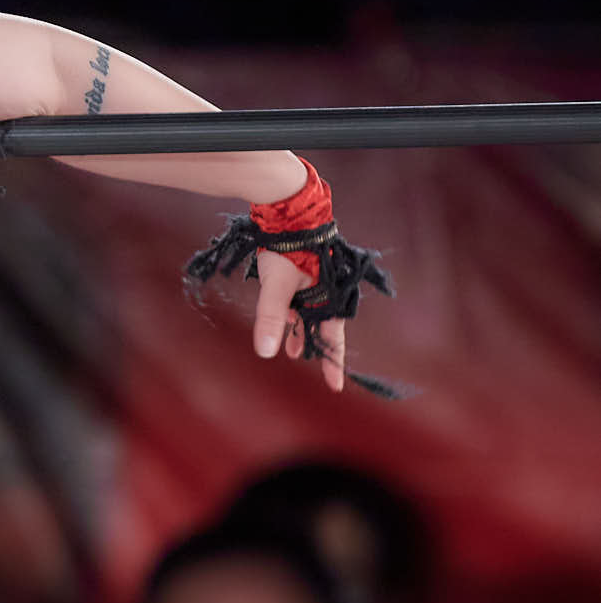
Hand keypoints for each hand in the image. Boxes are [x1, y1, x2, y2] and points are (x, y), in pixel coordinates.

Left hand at [251, 247, 347, 391]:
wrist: (289, 216)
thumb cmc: (288, 249)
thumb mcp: (276, 287)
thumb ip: (271, 318)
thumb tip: (266, 351)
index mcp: (329, 299)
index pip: (332, 340)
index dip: (333, 363)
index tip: (335, 386)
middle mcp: (326, 293)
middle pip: (321, 328)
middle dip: (311, 346)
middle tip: (303, 362)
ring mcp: (315, 284)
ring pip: (309, 316)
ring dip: (299, 332)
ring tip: (291, 351)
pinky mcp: (303, 274)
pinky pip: (301, 302)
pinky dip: (293, 315)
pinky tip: (285, 322)